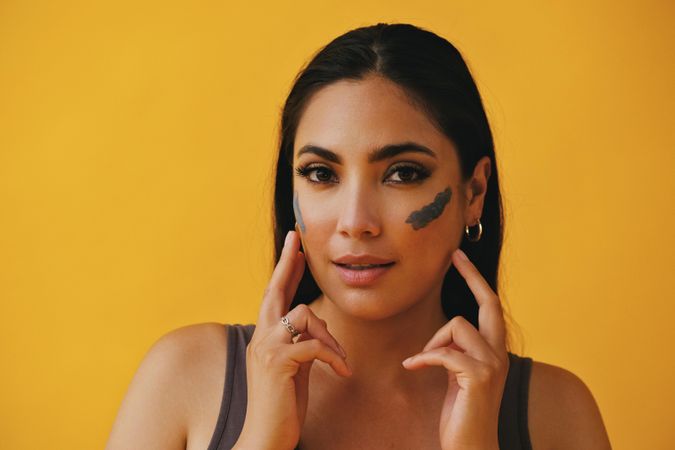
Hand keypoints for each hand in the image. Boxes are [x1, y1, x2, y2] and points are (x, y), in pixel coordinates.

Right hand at [234, 230, 351, 449]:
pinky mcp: (278, 362)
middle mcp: (261, 336)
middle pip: (275, 290)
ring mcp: (267, 348)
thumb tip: (315, 327)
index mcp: (266, 336)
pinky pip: (315, 345)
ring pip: (305, 315)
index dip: (285, 270)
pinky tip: (343, 372)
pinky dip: (334, 357)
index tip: (294, 247)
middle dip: (287, 263)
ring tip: (339, 360)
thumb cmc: (283, 404)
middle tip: (296, 239)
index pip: (275, 296)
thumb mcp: (295, 367)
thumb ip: (300, 344)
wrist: (265, 436)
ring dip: (330, 336)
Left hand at [402, 248, 508, 449]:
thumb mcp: (458, 376)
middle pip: (488, 303)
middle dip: (471, 275)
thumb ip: (457, 352)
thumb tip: (446, 332)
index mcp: (495, 351)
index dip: (476, 280)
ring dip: (433, 342)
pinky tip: (412, 368)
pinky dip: (423, 358)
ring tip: (423, 362)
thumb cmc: (461, 414)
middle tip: (453, 256)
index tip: (460, 257)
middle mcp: (500, 354)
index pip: (490, 307)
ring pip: (456, 326)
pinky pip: (443, 352)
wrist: (471, 447)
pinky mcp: (478, 377)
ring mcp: (492, 364)